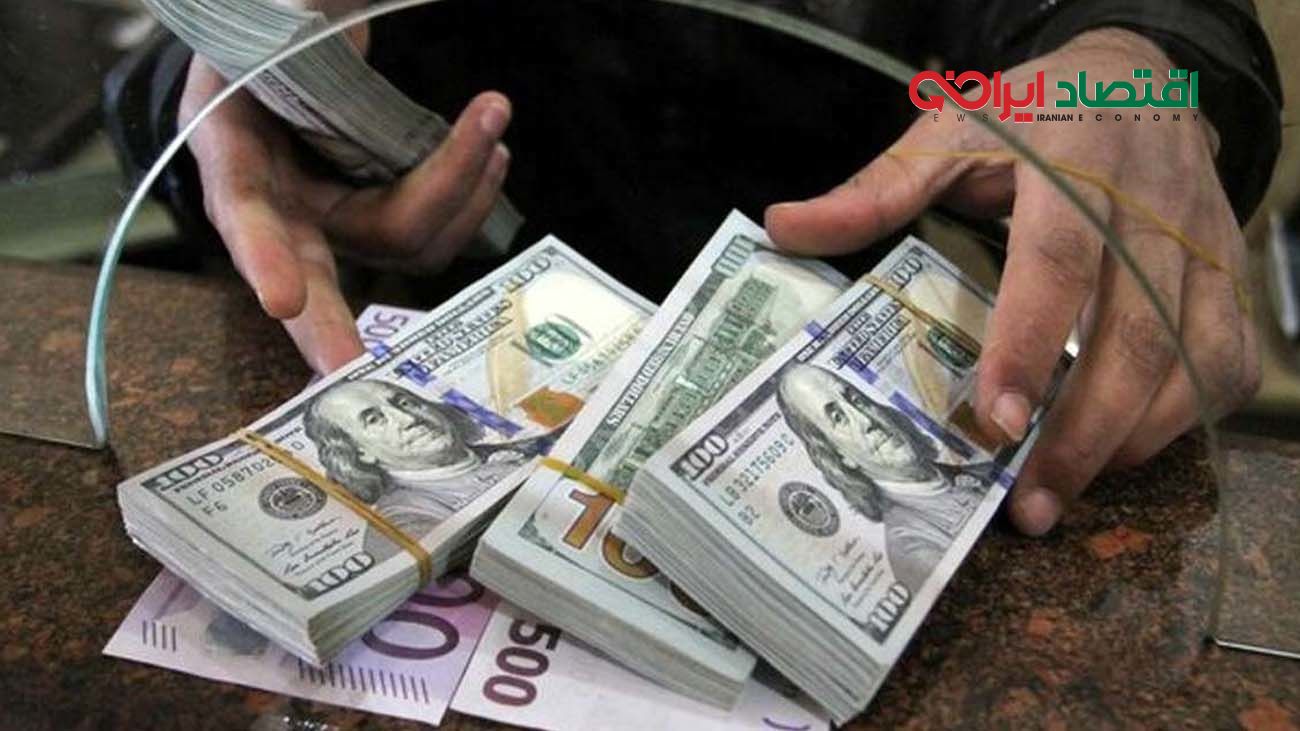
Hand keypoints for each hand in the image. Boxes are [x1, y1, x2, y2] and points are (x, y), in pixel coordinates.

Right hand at [180, 53, 510, 373]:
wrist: (294, 45)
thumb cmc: (273, 35)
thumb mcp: (267, 24)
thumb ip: (291, 25)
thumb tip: (331, 10)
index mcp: (228, 148)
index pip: (242, 212)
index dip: (262, 256)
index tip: (283, 300)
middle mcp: (278, 202)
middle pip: (311, 277)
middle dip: (330, 326)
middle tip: (353, 366)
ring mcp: (333, 216)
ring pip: (402, 241)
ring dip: (460, 192)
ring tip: (491, 129)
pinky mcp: (379, 217)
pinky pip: (433, 229)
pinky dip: (472, 191)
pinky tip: (490, 153)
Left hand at [766, 28, 1259, 534]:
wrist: (1137, 80)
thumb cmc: (1032, 116)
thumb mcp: (951, 132)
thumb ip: (876, 189)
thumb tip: (783, 228)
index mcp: (1075, 165)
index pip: (1057, 262)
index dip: (1029, 342)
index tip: (997, 419)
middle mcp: (1152, 211)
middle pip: (1134, 335)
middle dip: (1084, 431)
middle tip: (1029, 505)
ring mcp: (1202, 248)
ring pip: (1189, 360)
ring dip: (1131, 440)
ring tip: (1061, 495)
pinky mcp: (1228, 277)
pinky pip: (1224, 362)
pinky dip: (1182, 418)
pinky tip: (1123, 450)